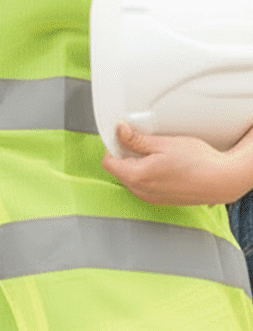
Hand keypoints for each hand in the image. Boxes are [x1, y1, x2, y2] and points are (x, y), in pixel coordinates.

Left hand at [101, 122, 239, 205]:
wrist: (222, 180)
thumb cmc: (198, 163)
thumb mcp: (163, 143)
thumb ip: (136, 139)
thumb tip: (119, 131)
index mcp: (137, 177)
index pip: (108, 162)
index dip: (114, 146)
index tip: (123, 136)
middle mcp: (142, 192)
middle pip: (119, 170)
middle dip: (125, 154)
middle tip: (142, 142)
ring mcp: (152, 198)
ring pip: (131, 177)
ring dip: (137, 164)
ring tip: (156, 153)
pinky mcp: (161, 200)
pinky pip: (144, 185)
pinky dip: (148, 173)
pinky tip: (163, 164)